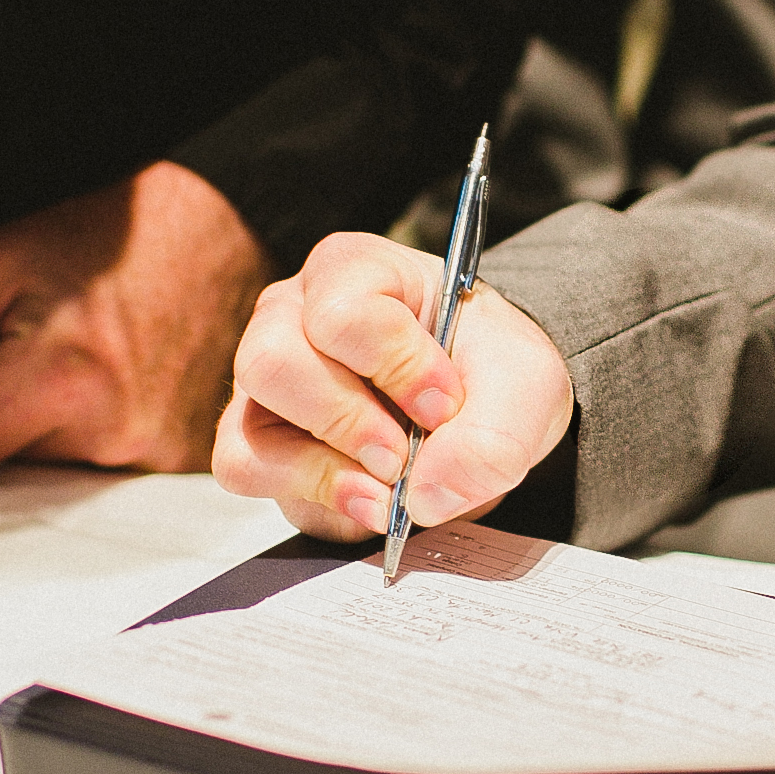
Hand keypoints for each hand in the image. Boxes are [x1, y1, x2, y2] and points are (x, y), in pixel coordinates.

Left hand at [0, 161, 267, 474]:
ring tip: (92, 360)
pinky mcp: (188, 468)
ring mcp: (159, 459)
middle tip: (46, 351)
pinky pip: (108, 476)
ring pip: (54, 477)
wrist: (228, 232)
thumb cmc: (105, 241)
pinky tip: (126, 383)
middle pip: (5, 471)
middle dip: (8, 419)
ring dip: (57, 428)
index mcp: (63, 381)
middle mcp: (117, 434)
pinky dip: (104, 437)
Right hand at [212, 230, 573, 540]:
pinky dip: (310, 497)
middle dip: (347, 422)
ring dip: (324, 470)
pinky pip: (247, 472)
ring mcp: (267, 383)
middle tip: (405, 456)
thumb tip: (424, 496)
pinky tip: (366, 503)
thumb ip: (494, 438)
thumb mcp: (527, 387)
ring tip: (389, 488)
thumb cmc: (489, 371)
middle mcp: (291, 316)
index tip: (447, 405)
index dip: (397, 368)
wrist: (483, 408)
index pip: (343, 313)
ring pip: (249, 428)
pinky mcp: (261, 442)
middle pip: (273, 363)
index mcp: (354, 271)